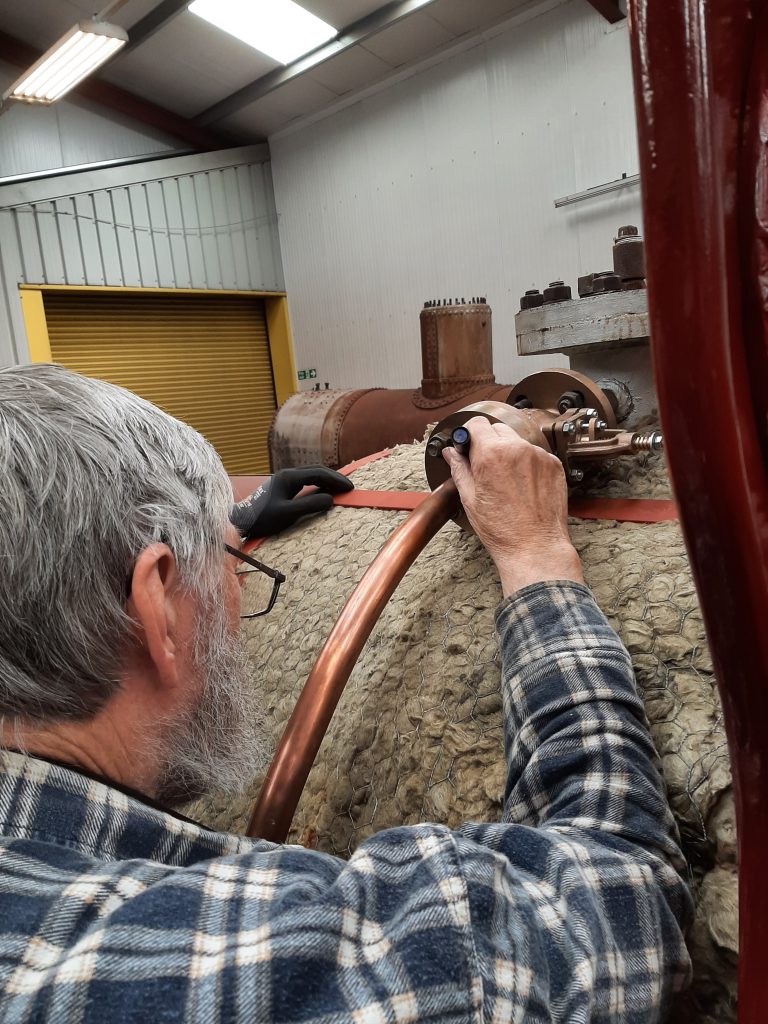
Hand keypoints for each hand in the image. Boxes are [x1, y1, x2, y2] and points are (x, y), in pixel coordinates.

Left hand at [231, 466, 353, 538]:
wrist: (241, 521)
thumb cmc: (262, 518)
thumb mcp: (287, 514)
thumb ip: (309, 505)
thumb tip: (330, 499)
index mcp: (289, 477)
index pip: (318, 474)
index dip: (336, 480)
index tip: (350, 488)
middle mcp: (287, 474)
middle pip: (316, 471)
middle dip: (334, 478)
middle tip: (349, 488)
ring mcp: (284, 480)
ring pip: (311, 475)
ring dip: (327, 481)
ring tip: (341, 490)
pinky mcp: (283, 487)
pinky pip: (306, 482)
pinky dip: (318, 486)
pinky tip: (325, 493)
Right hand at [442, 417, 583, 596]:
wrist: (535, 547)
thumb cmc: (502, 530)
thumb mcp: (470, 499)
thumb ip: (460, 469)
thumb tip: (451, 453)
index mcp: (491, 454)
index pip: (477, 424)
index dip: (470, 434)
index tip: (469, 445)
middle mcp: (517, 449)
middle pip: (498, 429)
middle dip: (489, 442)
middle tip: (485, 466)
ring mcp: (539, 456)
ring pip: (518, 442)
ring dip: (509, 452)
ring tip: (507, 480)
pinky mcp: (554, 465)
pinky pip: (536, 454)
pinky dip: (528, 463)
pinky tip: (523, 485)